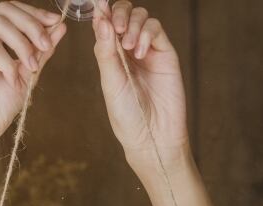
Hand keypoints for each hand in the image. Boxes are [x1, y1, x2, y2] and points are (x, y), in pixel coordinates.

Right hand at [0, 1, 66, 165]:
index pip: (6, 9)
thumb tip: (59, 24)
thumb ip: (39, 50)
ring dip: (23, 45)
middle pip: (2, 10)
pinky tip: (12, 80)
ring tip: (32, 67)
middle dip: (31, 25)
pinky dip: (8, 63)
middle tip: (46, 47)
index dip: (32, 13)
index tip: (54, 24)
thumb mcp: (26, 74)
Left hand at [92, 1, 191, 174]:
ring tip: (128, 46)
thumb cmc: (126, 114)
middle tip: (116, 27)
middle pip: (124, 14)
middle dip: (118, 13)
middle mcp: (127, 50)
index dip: (101, 12)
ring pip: (141, 18)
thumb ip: (105, 51)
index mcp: (109, 57)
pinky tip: (139, 51)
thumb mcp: (110, 82)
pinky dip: (146, 33)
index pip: (105, 25)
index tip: (96, 3)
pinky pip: (156, 29)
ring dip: (132, 24)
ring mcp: (148, 50)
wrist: (152, 135)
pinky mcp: (165, 53)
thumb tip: (100, 20)